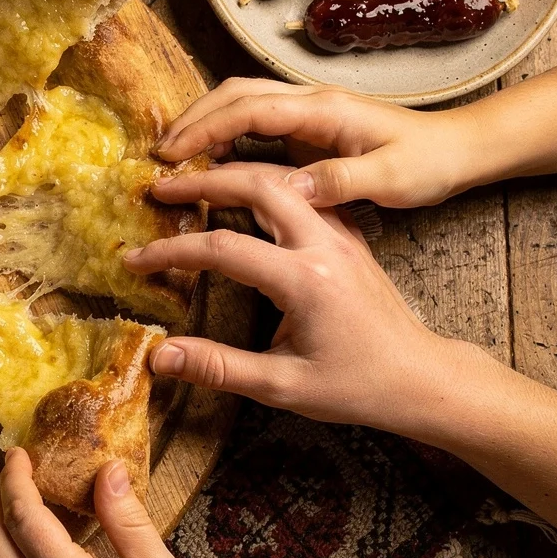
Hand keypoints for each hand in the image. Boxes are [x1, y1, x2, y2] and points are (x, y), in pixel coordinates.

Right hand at [127, 162, 458, 427]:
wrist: (421, 377)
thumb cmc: (356, 387)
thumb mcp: (284, 387)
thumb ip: (218, 368)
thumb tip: (158, 358)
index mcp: (306, 279)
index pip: (224, 248)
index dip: (172, 251)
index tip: (135, 260)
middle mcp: (324, 244)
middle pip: (257, 183)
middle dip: (202, 180)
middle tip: (159, 186)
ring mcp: (340, 233)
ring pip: (282, 177)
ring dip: (233, 170)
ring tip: (191, 178)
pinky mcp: (347, 233)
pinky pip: (302, 191)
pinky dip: (264, 180)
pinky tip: (241, 190)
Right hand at [156, 76, 480, 207]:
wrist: (458, 149)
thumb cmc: (428, 164)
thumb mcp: (392, 180)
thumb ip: (341, 182)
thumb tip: (288, 186)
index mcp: (326, 110)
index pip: (250, 109)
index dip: (205, 130)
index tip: (172, 156)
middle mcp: (311, 100)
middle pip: (234, 93)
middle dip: (191, 120)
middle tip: (159, 157)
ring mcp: (308, 109)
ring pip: (240, 100)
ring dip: (203, 122)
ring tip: (175, 158)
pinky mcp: (308, 125)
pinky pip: (254, 119)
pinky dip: (223, 132)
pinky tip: (212, 161)